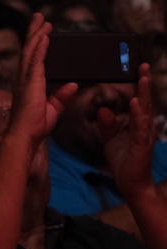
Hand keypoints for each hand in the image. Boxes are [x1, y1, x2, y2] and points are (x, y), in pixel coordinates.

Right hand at [6, 13, 77, 142]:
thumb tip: (73, 85)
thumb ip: (63, 96)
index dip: (37, 44)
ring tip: (43, 20)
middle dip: (34, 32)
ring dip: (37, 34)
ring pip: (31, 51)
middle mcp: (24, 79)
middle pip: (29, 50)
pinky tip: (45, 35)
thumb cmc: (35, 127)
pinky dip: (40, 46)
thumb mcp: (54, 109)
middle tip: (39, 17)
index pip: (33, 59)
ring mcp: (26, 79)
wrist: (25, 135)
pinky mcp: (31, 81)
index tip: (42, 32)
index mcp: (29, 85)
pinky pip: (36, 59)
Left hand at [99, 62, 155, 197]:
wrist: (131, 183)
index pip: (137, 100)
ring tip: (143, 78)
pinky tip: (134, 103)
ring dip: (144, 94)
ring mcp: (144, 134)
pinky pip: (140, 126)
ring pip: (144, 110)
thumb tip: (103, 109)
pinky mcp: (141, 144)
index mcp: (136, 123)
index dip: (138, 85)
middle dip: (144, 82)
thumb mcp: (110, 139)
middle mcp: (143, 125)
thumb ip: (107, 124)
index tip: (137, 68)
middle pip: (144, 100)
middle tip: (143, 65)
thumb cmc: (123, 160)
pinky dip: (136, 114)